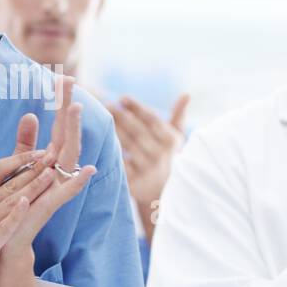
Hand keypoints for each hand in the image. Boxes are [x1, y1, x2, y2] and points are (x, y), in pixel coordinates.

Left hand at [0, 75, 97, 259]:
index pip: (59, 126)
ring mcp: (56, 189)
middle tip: (71, 80)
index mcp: (50, 162)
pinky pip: (67, 193)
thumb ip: (26, 144)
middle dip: (69, 108)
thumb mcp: (18, 169)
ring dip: (74, 133)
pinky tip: (89, 169)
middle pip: (67, 135)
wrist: (6, 242)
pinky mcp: (50, 208)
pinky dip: (78, 182)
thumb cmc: (14, 206)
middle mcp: (57, 173)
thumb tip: (30, 114)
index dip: (62, 103)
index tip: (65, 77)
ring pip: (69, 157)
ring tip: (76, 109)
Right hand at [0, 148, 53, 286]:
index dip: (19, 159)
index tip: (40, 151)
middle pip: (5, 184)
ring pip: (6, 203)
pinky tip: (26, 204)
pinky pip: (0, 228)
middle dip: (31, 168)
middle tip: (52, 155)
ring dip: (29, 187)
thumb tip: (12, 186)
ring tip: (49, 175)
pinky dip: (13, 215)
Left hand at [106, 92, 188, 228]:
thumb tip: (186, 94)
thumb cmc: (168, 157)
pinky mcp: (135, 181)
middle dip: (121, 116)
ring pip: (127, 145)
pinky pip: (120, 162)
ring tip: (101, 118)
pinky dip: (110, 151)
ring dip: (113, 130)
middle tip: (106, 104)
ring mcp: (147, 168)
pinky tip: (100, 141)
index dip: (136, 107)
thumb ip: (178, 115)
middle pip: (137, 130)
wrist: (165, 192)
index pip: (151, 119)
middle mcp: (159, 154)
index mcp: (169, 140)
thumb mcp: (176, 138)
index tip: (122, 98)